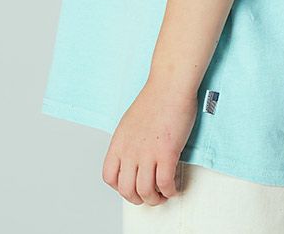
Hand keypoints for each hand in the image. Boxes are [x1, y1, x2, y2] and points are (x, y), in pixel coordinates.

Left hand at [102, 78, 197, 204]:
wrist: (170, 85)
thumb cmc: (156, 98)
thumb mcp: (130, 121)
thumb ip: (129, 141)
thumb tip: (135, 158)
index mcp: (119, 142)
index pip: (109, 177)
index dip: (120, 187)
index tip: (131, 187)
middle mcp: (130, 150)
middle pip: (127, 190)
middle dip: (139, 199)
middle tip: (149, 196)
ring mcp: (147, 153)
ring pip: (146, 192)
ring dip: (156, 199)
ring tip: (163, 194)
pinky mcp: (166, 153)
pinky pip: (166, 184)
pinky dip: (171, 191)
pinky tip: (174, 187)